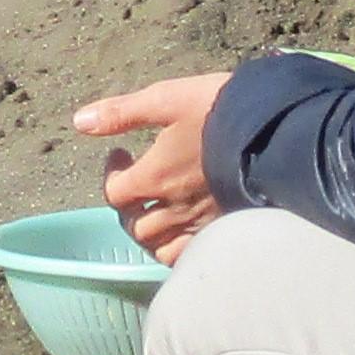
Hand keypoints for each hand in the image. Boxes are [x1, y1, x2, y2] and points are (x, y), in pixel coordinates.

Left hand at [72, 74, 229, 262]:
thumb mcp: (166, 99)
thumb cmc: (219, 109)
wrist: (275, 130)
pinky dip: (180, 249)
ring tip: (158, 213)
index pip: (115, 193)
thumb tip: (79, 121)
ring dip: (152, 233)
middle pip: (136, 226)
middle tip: (137, 186)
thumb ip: (122, 113)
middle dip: (130, 208)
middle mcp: (174, 207)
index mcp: (155, 176)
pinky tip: (186, 230)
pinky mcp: (225, 228)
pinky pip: (193, 255)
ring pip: (162, 247)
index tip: (121, 154)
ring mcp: (201, 223)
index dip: (111, 175)